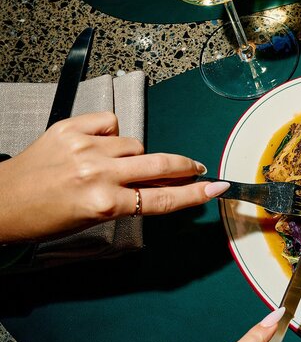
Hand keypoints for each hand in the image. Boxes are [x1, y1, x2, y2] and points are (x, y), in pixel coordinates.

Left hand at [0, 111, 228, 242]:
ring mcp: (84, 147)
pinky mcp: (70, 128)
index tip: (216, 187)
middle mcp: (97, 174)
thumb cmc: (42, 218)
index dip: (193, 194)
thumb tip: (160, 184)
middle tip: (196, 168)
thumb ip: (129, 200)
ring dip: (132, 155)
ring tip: (111, 166)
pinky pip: (110, 123)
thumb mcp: (92, 218)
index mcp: (103, 204)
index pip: (162, 198)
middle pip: (159, 164)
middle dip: (184, 166)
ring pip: (134, 144)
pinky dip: (110, 133)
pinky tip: (97, 144)